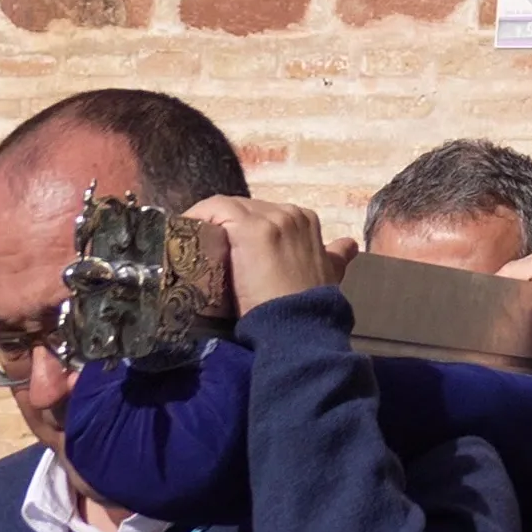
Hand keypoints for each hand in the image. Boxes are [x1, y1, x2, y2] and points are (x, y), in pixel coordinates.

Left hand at [188, 196, 345, 313]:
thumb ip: (335, 257)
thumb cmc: (310, 305)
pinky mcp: (249, 229)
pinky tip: (183, 232)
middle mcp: (291, 213)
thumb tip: (348, 246)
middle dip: (221, 225)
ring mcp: (271, 219)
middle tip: (200, 248)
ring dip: (205, 221)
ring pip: (226, 208)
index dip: (239, 228)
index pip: (263, 213)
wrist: (300, 324)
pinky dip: (197, 218)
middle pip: (244, 208)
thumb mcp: (328, 273)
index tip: (223, 248)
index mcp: (307, 220)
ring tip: (187, 242)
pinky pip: (215, 210)